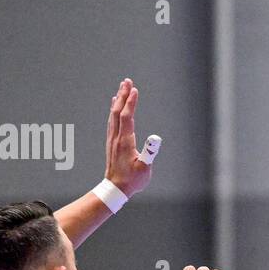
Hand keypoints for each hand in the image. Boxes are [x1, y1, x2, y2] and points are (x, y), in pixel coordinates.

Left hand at [105, 78, 155, 197]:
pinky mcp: (112, 141)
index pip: (127, 117)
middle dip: (123, 95)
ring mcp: (113, 139)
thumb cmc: (133, 180)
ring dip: (118, 100)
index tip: (134, 90)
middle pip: (118, 112)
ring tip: (122, 87)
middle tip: (127, 81)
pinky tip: (115, 104)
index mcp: (125, 141)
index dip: (131, 103)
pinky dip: (114, 109)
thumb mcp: (144, 168)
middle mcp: (116, 137)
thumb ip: (150, 152)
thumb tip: (156, 138)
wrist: (116, 188)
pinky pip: (112, 120)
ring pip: (114, 114)